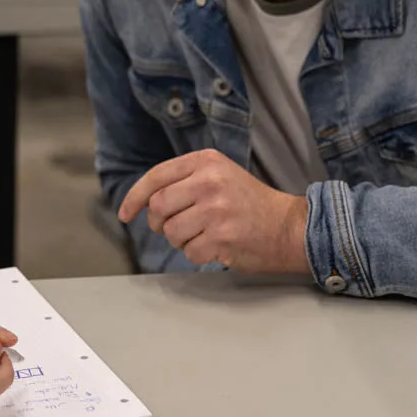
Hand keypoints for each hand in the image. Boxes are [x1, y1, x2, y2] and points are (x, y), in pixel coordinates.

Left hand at [118, 148, 309, 273]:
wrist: (290, 227)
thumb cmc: (251, 204)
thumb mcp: (220, 175)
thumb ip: (186, 180)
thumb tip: (146, 201)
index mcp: (206, 161)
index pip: (156, 177)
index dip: (134, 197)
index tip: (125, 213)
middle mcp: (209, 181)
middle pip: (158, 206)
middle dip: (160, 223)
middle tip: (176, 227)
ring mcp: (215, 209)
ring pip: (171, 232)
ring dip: (182, 240)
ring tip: (205, 234)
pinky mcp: (221, 236)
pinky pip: (190, 252)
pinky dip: (198, 254)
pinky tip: (217, 245)